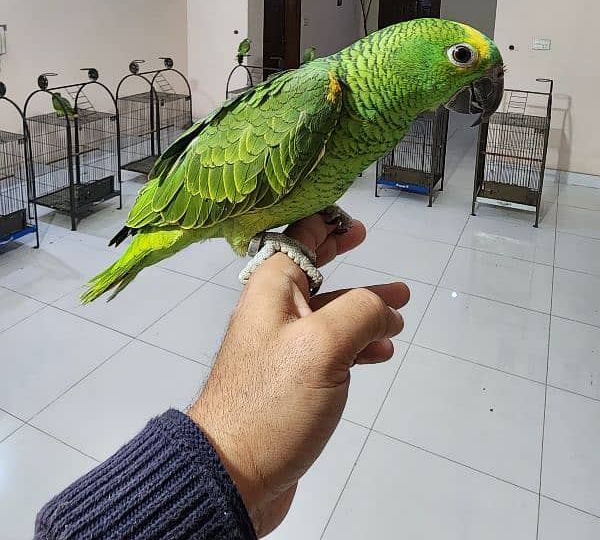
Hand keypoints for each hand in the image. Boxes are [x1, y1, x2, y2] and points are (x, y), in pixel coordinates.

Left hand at [188, 213, 409, 535]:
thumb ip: (360, 311)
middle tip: (365, 238)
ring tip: (399, 311)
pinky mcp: (291, 379)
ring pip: (328, 310)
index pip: (297, 236)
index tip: (352, 216)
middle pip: (311, 267)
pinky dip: (357, 344)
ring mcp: (282, 345)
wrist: (233, 472)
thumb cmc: (273, 399)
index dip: (323, 220)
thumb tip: (383, 305)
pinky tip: (381, 353)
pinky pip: (329, 347)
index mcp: (272, 287)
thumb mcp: (323, 345)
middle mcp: (274, 309)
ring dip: (363, 307)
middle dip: (342, 253)